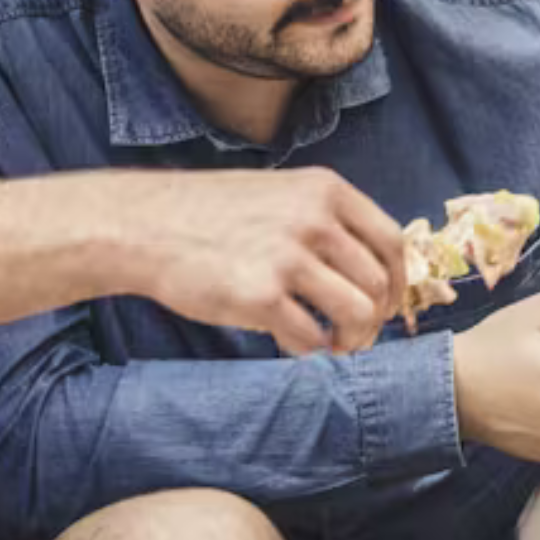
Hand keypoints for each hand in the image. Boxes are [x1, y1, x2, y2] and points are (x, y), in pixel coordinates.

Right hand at [120, 167, 405, 355]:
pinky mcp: (259, 296)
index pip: (392, 242)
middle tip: (357, 337)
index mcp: (327, 190)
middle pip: (378, 283)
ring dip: (351, 340)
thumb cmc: (212, 214)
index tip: (387, 304)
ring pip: (356, 313)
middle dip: (375, 319)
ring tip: (333, 346)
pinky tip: (292, 343)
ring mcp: (288, 257)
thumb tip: (375, 270)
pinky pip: (311, 337)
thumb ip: (328, 221)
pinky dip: (310, 349)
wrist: (142, 225)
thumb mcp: (282, 194)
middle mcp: (314, 219)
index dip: (397, 281)